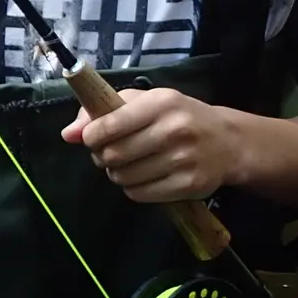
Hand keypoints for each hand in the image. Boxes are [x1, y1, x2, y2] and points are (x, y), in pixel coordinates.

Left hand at [62, 86, 240, 202]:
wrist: (229, 142)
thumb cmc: (181, 117)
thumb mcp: (148, 103)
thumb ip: (105, 113)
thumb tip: (68, 135)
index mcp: (162, 103)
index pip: (108, 127)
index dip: (91, 137)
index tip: (94, 138)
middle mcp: (174, 131)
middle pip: (112, 155)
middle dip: (104, 157)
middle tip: (114, 153)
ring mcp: (183, 160)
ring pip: (123, 178)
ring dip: (119, 173)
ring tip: (132, 164)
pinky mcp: (188, 185)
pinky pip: (140, 194)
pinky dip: (135, 188)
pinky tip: (147, 176)